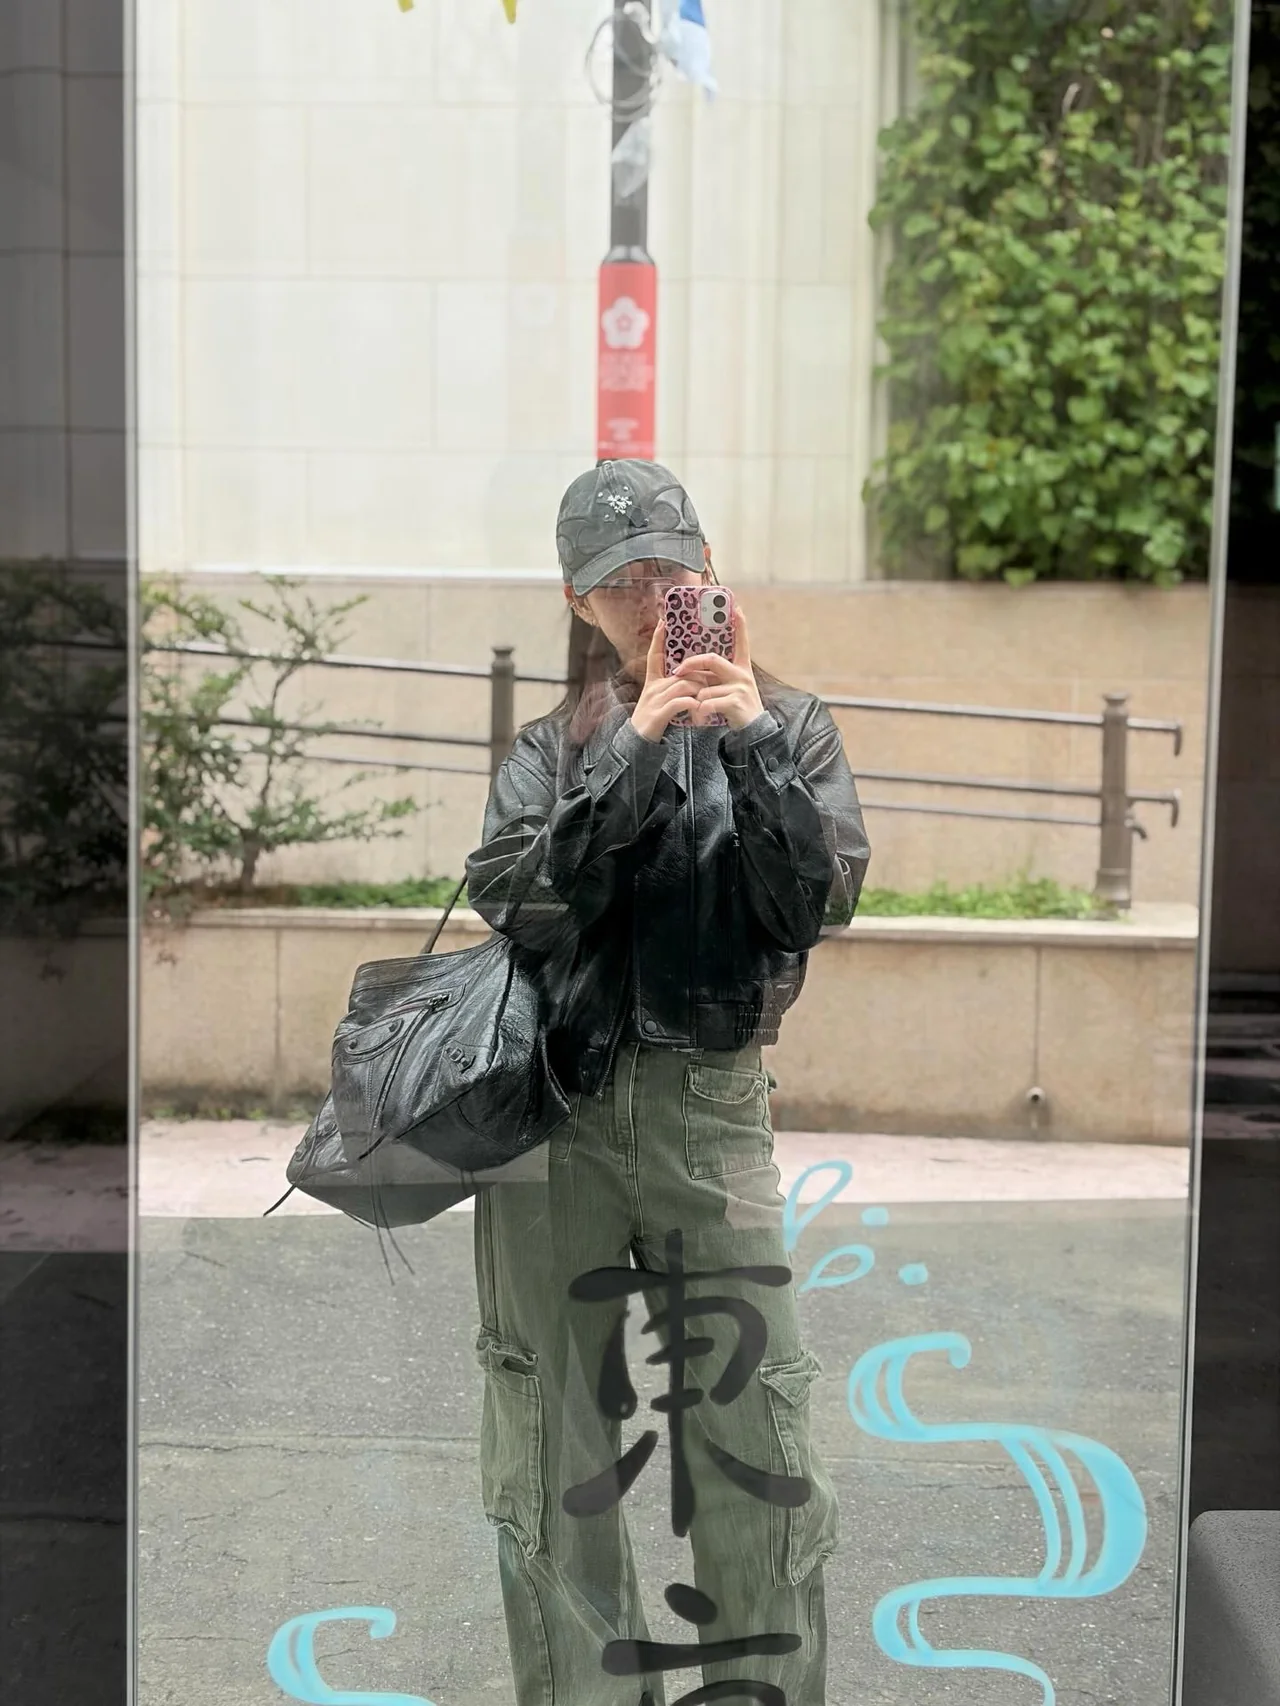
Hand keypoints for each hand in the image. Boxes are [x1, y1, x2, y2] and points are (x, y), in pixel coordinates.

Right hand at [630, 621, 702, 741]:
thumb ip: (673, 689)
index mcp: (652, 683)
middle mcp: (653, 689)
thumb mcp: (660, 701)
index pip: (654, 656)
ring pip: (683, 685)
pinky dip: (693, 704)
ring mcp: (654, 701)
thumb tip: (694, 679)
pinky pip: (680, 702)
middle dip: (701, 673)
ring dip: (701, 689)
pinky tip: (700, 709)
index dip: (658, 639)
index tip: (663, 622)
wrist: (638, 743)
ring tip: (712, 697)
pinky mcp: (658, 715)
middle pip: (681, 673)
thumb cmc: (653, 721)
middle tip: (717, 676)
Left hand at [674, 607, 765, 729]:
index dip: (740, 626)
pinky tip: (700, 719)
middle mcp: (742, 674)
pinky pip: (707, 702)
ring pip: (704, 687)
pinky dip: (700, 712)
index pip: (742, 643)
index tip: (737, 609)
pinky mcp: (735, 701)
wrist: (754, 732)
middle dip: (690, 664)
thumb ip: (718, 678)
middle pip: (711, 659)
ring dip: (696, 701)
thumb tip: (694, 670)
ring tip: (695, 712)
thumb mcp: (732, 689)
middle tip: (676, 670)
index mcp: (741, 669)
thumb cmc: (738, 709)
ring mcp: (739, 687)